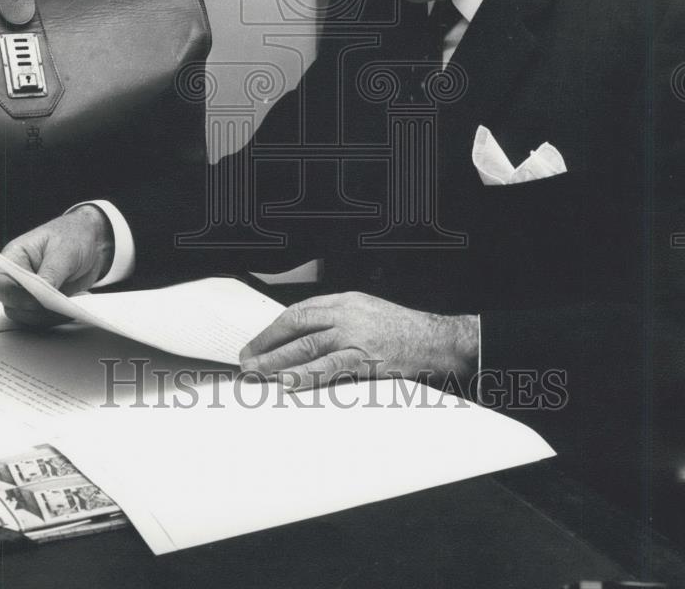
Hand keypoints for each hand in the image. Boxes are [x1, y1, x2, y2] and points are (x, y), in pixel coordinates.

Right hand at [0, 206, 113, 327]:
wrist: (90, 240)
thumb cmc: (73, 236)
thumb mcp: (64, 251)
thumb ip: (51, 273)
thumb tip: (42, 296)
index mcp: (14, 257)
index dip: (12, 295)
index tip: (36, 300)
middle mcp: (16, 277)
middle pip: (11, 305)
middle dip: (35, 309)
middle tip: (60, 304)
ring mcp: (28, 292)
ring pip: (26, 316)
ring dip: (47, 316)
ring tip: (70, 306)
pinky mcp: (41, 302)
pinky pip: (41, 318)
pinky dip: (55, 317)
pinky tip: (72, 309)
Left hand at [239, 291, 477, 389]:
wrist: (437, 340)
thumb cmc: (403, 331)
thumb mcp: (367, 314)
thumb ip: (339, 322)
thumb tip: (305, 339)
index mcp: (345, 301)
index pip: (300, 311)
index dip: (274, 329)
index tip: (256, 343)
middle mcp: (347, 314)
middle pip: (297, 326)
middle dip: (268, 344)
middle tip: (247, 361)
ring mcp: (357, 335)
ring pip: (307, 346)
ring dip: (278, 361)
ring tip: (258, 373)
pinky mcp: (367, 358)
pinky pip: (331, 367)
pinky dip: (308, 374)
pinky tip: (289, 382)